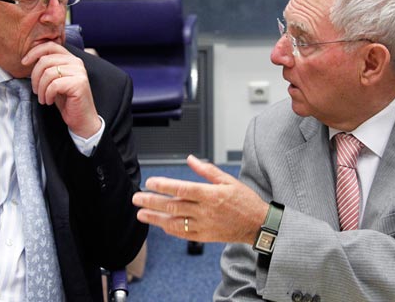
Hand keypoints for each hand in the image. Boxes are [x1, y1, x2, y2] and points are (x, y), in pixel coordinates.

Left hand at [22, 42, 100, 137]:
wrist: (81, 119)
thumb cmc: (67, 101)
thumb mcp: (54, 81)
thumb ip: (48, 67)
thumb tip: (29, 59)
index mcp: (71, 59)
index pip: (50, 46)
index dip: (34, 52)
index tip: (24, 63)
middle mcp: (77, 62)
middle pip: (45, 60)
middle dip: (35, 77)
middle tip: (35, 90)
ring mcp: (79, 72)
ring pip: (48, 73)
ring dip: (40, 89)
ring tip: (43, 98)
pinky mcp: (79, 83)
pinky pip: (54, 85)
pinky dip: (47, 95)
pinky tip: (50, 101)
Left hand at [132, 155, 268, 244]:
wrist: (257, 225)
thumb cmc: (245, 201)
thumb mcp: (229, 180)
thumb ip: (207, 170)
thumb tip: (191, 159)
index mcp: (211, 194)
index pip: (182, 189)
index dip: (164, 186)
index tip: (150, 182)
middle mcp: (205, 210)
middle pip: (173, 205)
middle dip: (152, 201)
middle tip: (137, 198)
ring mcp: (204, 225)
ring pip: (174, 221)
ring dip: (155, 218)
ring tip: (141, 214)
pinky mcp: (204, 236)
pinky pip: (183, 234)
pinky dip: (170, 229)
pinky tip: (160, 224)